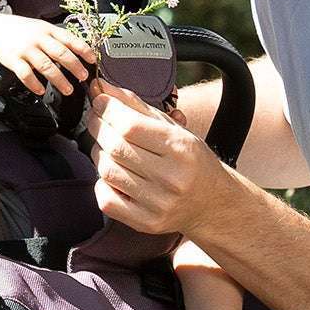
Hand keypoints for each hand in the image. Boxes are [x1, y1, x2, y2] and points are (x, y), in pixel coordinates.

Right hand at [0, 16, 95, 96]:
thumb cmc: (22, 30)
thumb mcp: (42, 27)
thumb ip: (58, 38)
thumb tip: (79, 50)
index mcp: (48, 30)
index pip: (70, 39)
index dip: (83, 50)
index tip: (93, 60)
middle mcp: (38, 39)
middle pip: (60, 53)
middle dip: (74, 67)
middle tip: (83, 77)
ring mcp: (25, 49)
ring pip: (45, 66)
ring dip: (59, 79)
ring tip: (68, 89)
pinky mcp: (13, 60)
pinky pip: (25, 74)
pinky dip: (34, 84)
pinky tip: (40, 90)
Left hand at [88, 82, 227, 235]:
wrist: (211, 203)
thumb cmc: (189, 160)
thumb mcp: (172, 128)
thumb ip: (136, 106)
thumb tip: (101, 86)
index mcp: (181, 149)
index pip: (131, 126)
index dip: (108, 110)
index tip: (100, 101)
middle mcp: (172, 178)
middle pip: (116, 147)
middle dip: (99, 127)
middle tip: (98, 120)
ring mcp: (158, 204)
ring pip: (107, 171)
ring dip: (99, 153)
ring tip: (108, 147)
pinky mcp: (146, 223)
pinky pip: (106, 199)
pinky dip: (102, 183)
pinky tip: (114, 174)